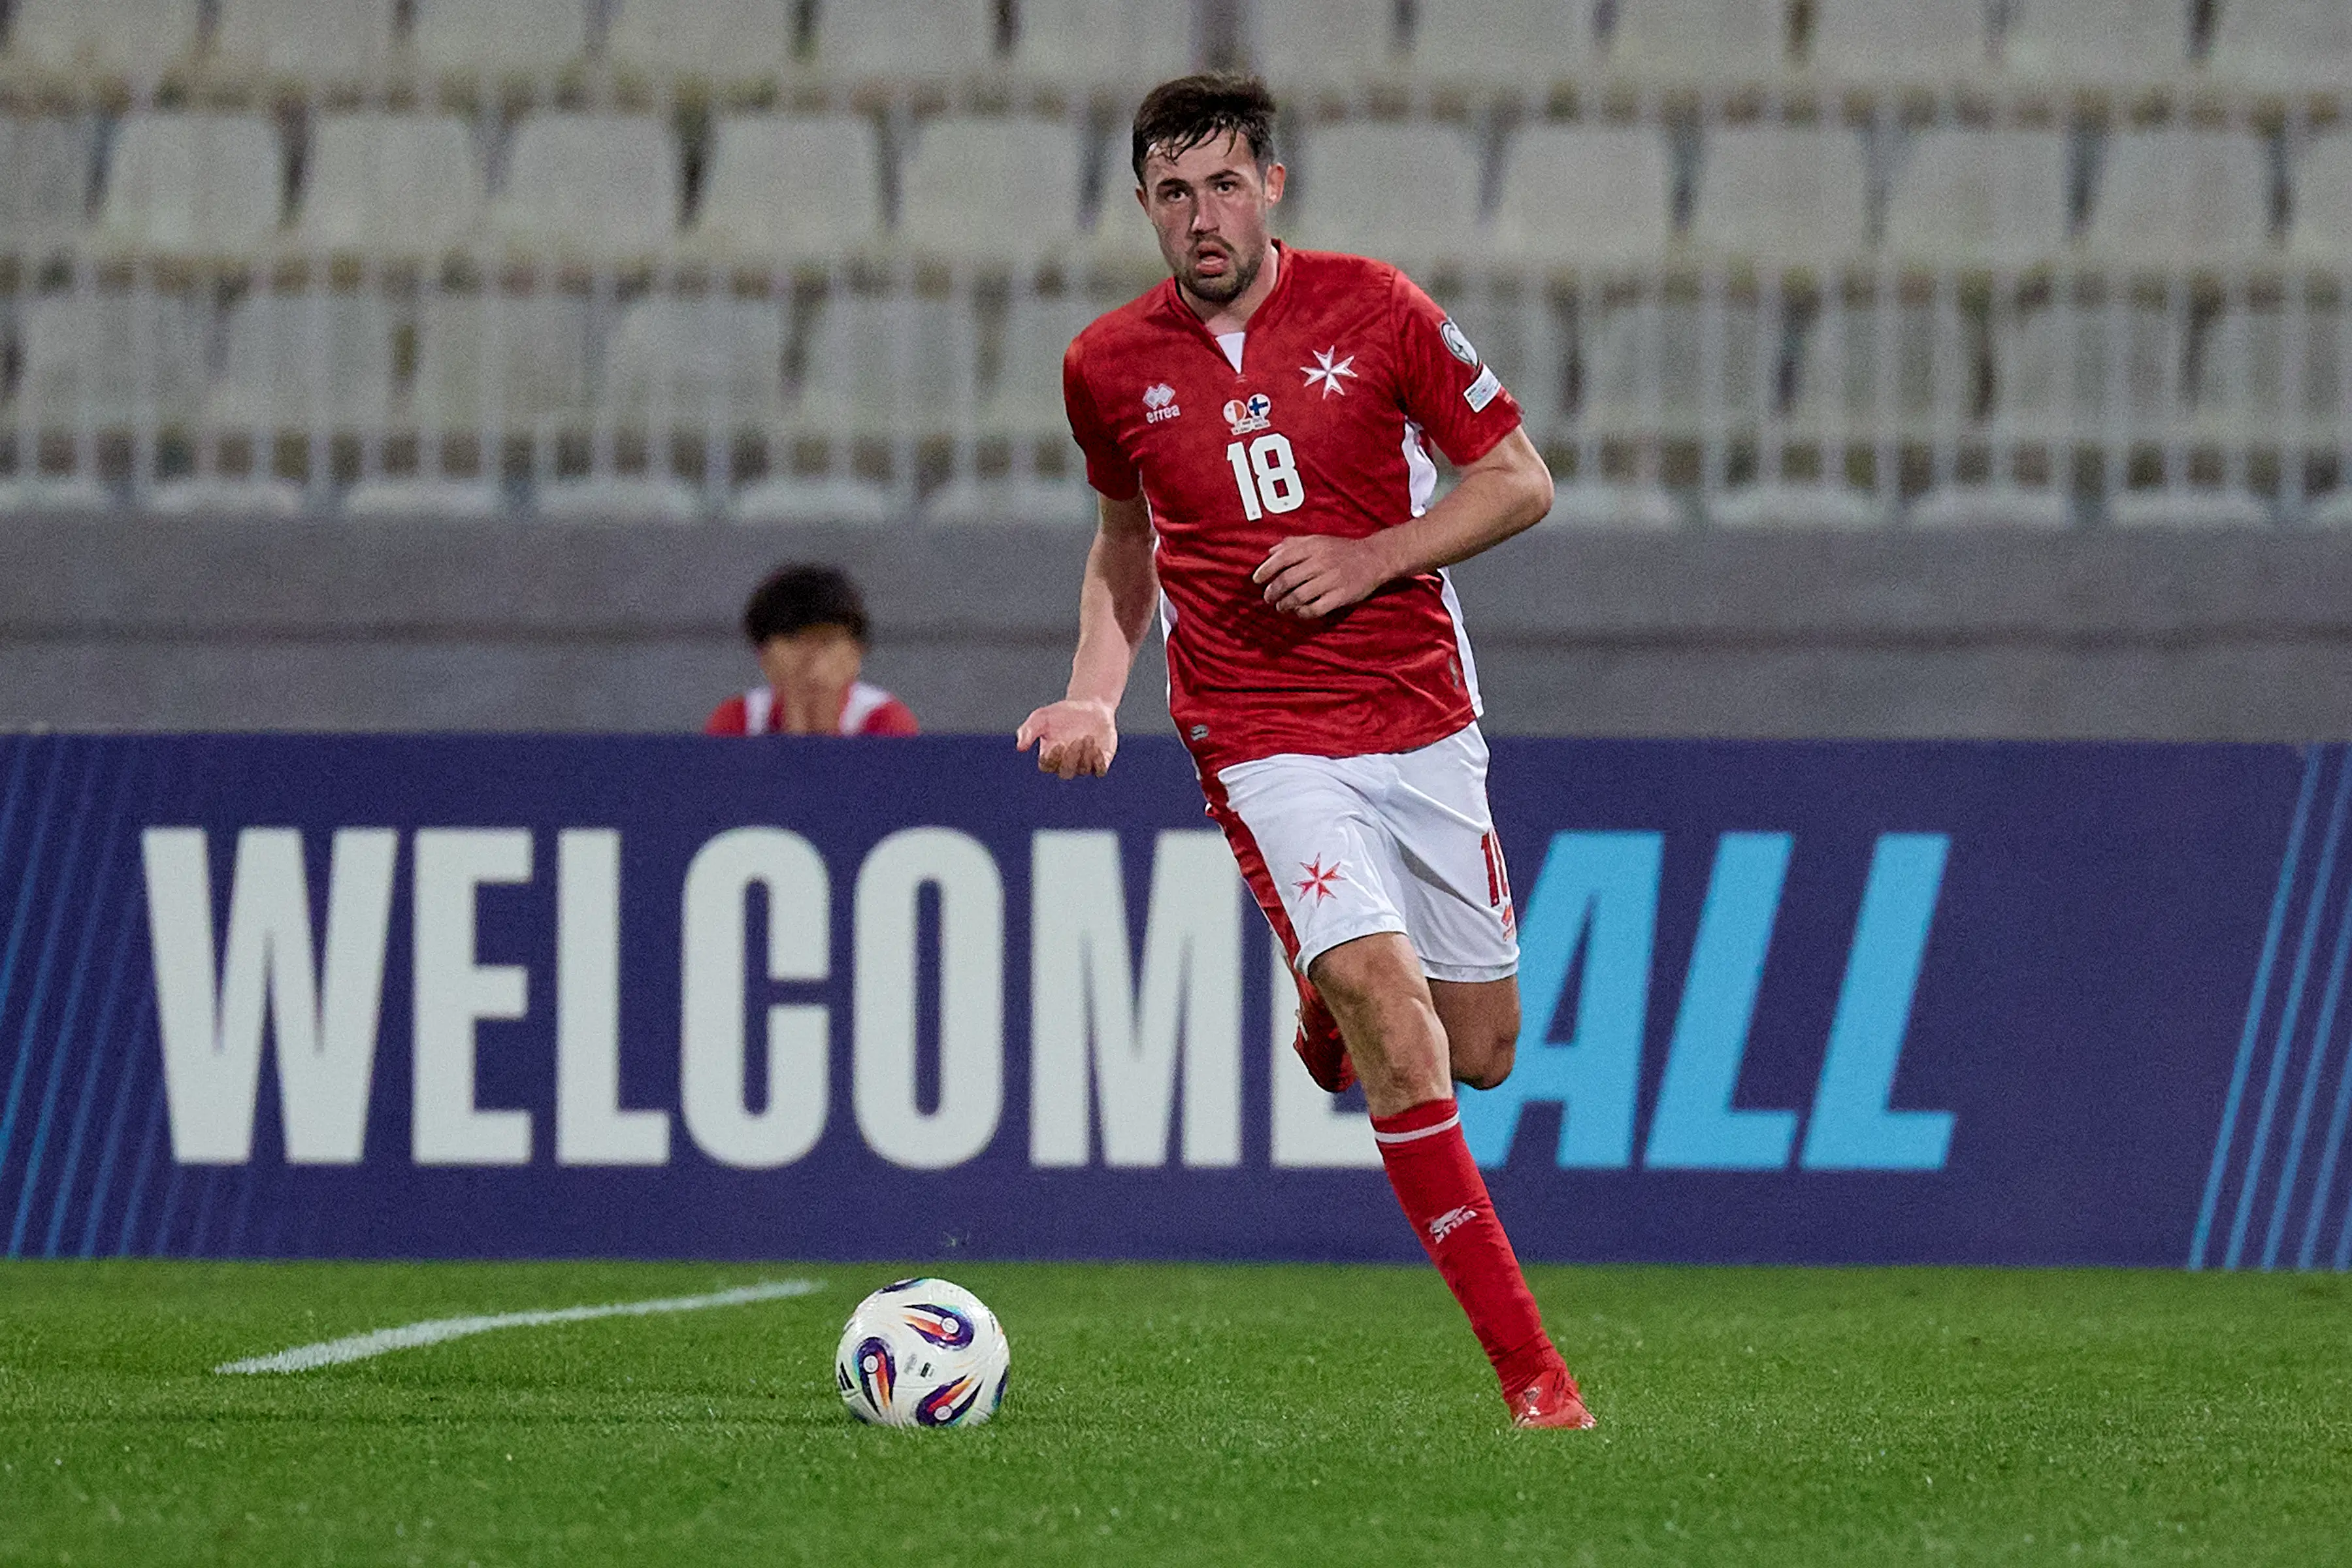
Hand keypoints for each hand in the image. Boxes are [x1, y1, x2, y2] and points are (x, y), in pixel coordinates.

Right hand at [1016, 698, 1119, 778]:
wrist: (1090, 707)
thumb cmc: (1063, 713)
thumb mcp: (1042, 716)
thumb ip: (1029, 730)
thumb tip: (1020, 747)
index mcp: (1050, 755)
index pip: (1047, 766)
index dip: (1052, 758)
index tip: (1058, 743)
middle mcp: (1066, 763)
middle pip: (1065, 772)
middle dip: (1070, 758)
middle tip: (1076, 740)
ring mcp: (1084, 764)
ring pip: (1083, 770)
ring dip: (1085, 755)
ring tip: (1087, 737)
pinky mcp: (1100, 761)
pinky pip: (1099, 770)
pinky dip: (1098, 762)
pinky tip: (1097, 748)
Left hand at [1251, 533, 1395, 618]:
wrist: (1375, 558)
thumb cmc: (1343, 550)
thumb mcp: (1318, 540)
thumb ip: (1293, 544)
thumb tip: (1270, 551)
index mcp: (1314, 546)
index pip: (1283, 558)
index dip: (1266, 570)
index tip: (1256, 580)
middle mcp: (1322, 561)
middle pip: (1288, 580)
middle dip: (1273, 592)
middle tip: (1268, 598)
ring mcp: (1332, 579)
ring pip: (1299, 596)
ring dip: (1285, 604)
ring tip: (1281, 607)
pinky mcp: (1341, 596)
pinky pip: (1316, 608)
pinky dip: (1303, 613)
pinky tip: (1298, 612)